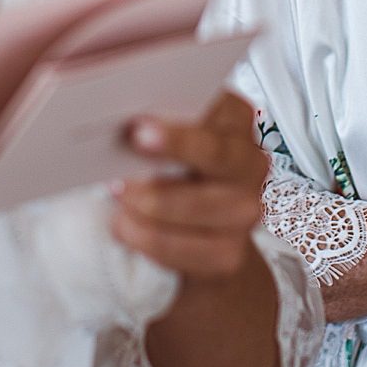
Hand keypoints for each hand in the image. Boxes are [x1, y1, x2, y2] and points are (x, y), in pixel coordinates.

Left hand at [112, 93, 268, 278]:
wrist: (194, 229)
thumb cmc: (170, 167)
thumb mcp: (164, 135)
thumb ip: (153, 123)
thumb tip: (116, 123)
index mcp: (235, 118)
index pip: (219, 114)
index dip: (180, 129)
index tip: (139, 131)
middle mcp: (250, 160)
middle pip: (216, 158)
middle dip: (166, 164)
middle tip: (118, 179)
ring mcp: (246, 208)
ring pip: (202, 208)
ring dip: (152, 208)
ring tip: (118, 205)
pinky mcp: (230, 252)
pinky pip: (192, 249)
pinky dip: (153, 241)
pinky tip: (127, 229)